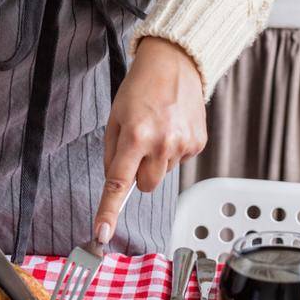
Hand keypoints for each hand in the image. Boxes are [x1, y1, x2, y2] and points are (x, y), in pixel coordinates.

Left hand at [93, 37, 206, 245]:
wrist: (174, 64)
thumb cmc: (139, 89)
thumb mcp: (115, 117)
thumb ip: (112, 153)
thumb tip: (115, 183)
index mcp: (135, 136)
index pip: (118, 183)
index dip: (108, 211)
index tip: (101, 235)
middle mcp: (161, 143)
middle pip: (145, 186)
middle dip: (138, 173)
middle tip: (138, 144)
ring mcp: (183, 144)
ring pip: (162, 174)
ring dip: (156, 160)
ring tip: (158, 128)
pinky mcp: (198, 143)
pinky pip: (179, 162)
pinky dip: (173, 150)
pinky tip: (172, 127)